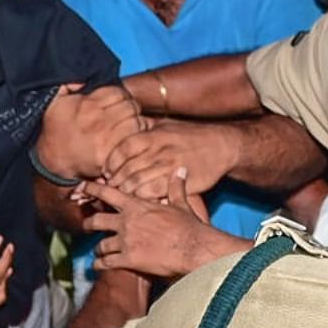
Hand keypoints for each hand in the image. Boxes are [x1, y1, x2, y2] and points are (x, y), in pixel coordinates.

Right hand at [35, 84, 146, 178]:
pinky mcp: (110, 155)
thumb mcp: (55, 103)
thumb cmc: (55, 131)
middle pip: (130, 106)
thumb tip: (83, 79)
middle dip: (131, 109)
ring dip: (136, 124)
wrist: (52, 163)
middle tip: (127, 115)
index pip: (118, 92)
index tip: (119, 102)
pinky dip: (135, 140)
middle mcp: (97, 120)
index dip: (121, 96)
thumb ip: (67, 85)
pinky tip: (129, 141)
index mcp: (87, 105)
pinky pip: (132, 142)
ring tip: (130, 127)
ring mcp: (105, 138)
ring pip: (135, 123)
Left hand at [79, 169, 250, 278]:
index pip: (108, 193)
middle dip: (89, 224)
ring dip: (98, 248)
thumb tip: (181, 170)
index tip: (82, 187)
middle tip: (87, 225)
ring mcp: (126, 241)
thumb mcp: (182, 204)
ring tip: (98, 251)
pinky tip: (98, 266)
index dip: (92, 189)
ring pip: (101, 244)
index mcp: (137, 206)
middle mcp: (127, 222)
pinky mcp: (128, 260)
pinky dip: (100, 265)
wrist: (194, 250)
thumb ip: (176, 187)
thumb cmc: (190, 227)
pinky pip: (106, 263)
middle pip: (96, 220)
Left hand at [105, 120, 237, 199]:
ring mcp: (168, 166)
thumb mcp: (165, 127)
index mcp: (152, 136)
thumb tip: (120, 132)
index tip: (106, 171)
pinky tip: (137, 201)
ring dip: (124, 192)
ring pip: (136, 182)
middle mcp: (158, 150)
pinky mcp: (177, 181)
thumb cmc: (190, 136)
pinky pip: (151, 193)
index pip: (121, 150)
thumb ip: (143, 132)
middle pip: (126, 169)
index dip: (110, 162)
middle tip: (108, 188)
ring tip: (119, 196)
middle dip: (114, 181)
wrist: (221, 146)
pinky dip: (141, 198)